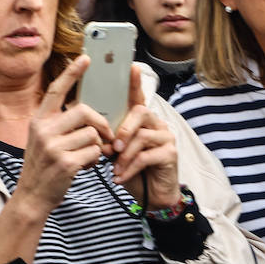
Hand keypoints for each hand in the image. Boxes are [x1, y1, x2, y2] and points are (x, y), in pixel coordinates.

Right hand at [15, 55, 112, 215]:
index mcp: (38, 120)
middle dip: (101, 124)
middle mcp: (43, 130)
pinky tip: (85, 167)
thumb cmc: (44, 167)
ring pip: (92, 134)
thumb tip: (90, 113)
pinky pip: (94, 152)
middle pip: (85, 111)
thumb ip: (61, 124)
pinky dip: (95, 160)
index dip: (71, 73)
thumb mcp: (45, 140)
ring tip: (87, 157)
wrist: (32, 197)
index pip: (56, 90)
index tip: (86, 58)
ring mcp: (53, 146)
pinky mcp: (65, 162)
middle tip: (106, 136)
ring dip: (97, 147)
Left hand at [111, 65, 178, 207]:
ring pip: (141, 136)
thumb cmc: (133, 171)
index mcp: (142, 120)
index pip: (137, 97)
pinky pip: (145, 156)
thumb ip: (110, 139)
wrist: (152, 197)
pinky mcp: (170, 153)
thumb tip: (94, 133)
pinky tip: (121, 177)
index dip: (134, 82)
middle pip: (140, 113)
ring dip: (123, 155)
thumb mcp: (117, 153)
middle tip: (110, 148)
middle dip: (122, 129)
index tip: (130, 66)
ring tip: (115, 168)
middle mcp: (157, 123)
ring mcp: (166, 137)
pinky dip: (129, 168)